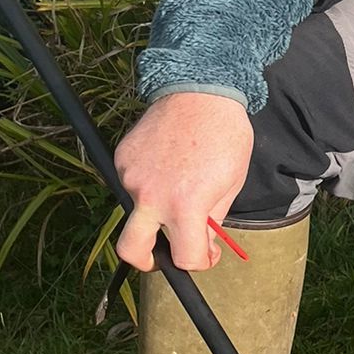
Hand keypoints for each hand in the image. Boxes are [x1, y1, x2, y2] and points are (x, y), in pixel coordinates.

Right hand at [113, 91, 255, 271]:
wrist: (201, 90)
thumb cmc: (225, 136)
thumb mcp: (231, 184)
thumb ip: (212, 220)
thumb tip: (201, 243)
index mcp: (185, 205)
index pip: (185, 258)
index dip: (200, 263)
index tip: (207, 254)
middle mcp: (151, 195)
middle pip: (131, 251)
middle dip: (148, 261)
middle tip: (165, 256)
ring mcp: (131, 177)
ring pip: (137, 210)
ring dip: (156, 208)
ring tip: (180, 180)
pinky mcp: (122, 159)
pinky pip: (133, 183)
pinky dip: (149, 182)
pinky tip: (168, 163)